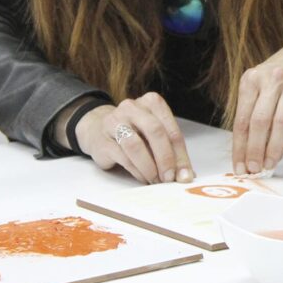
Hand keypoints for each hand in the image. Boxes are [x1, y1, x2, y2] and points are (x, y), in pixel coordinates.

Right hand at [74, 93, 195, 183]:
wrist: (97, 128)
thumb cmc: (133, 131)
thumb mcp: (153, 135)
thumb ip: (170, 150)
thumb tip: (185, 174)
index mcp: (152, 102)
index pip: (171, 130)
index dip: (181, 155)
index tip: (185, 175)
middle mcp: (132, 108)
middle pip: (155, 132)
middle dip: (166, 158)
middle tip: (170, 178)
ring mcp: (115, 121)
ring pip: (136, 145)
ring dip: (150, 167)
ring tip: (156, 180)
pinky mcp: (103, 139)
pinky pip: (123, 157)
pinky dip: (137, 171)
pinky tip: (143, 177)